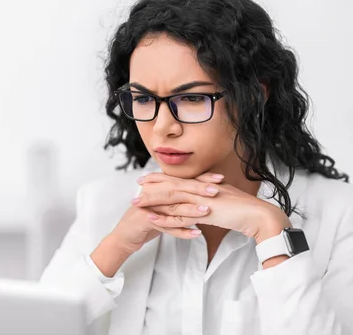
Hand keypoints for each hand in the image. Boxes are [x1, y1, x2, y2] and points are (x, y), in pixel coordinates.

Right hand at [108, 172, 222, 254]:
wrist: (124, 237)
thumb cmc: (145, 222)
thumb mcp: (161, 208)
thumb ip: (176, 200)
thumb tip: (199, 196)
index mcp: (157, 188)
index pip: (181, 180)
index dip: (199, 178)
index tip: (218, 179)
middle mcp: (152, 194)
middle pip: (177, 189)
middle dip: (197, 189)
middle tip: (216, 190)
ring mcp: (147, 206)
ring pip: (172, 207)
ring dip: (191, 209)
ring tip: (208, 210)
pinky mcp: (143, 220)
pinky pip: (166, 225)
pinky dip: (182, 231)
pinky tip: (196, 233)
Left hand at [133, 172, 291, 242]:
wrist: (260, 215)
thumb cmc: (244, 210)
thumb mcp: (222, 202)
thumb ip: (209, 202)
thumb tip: (199, 206)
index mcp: (204, 184)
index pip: (178, 179)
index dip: (161, 177)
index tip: (147, 178)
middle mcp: (200, 189)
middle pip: (171, 185)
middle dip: (151, 185)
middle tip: (136, 185)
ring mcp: (201, 200)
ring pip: (171, 199)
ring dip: (152, 201)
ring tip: (135, 202)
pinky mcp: (204, 214)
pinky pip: (180, 216)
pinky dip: (165, 217)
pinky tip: (152, 218)